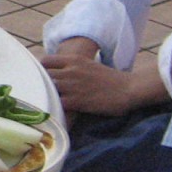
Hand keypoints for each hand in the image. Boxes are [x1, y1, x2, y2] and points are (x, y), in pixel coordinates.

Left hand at [40, 38, 159, 117]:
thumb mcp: (90, 66)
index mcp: (74, 59)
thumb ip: (74, 68)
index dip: (42, 70)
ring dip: (48, 96)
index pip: (46, 60)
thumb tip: (61, 74)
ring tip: (48, 102)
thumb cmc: (112, 79)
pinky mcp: (77, 101)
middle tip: (43, 92)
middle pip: (45, 75)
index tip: (43, 77)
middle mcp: (70, 70)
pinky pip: (58, 104)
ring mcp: (72, 85)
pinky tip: (57, 112)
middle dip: (42, 84)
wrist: (128, 89)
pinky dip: (55, 108)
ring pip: (49, 89)